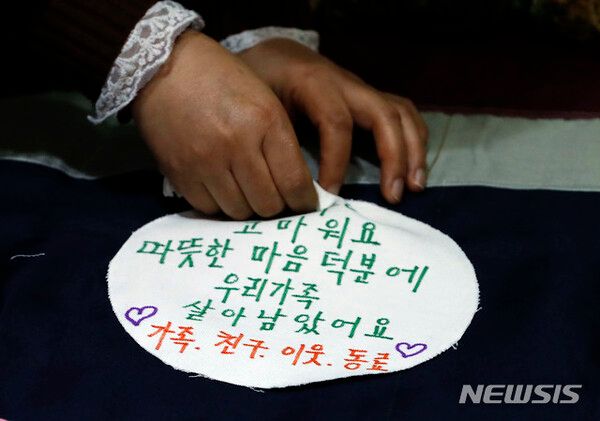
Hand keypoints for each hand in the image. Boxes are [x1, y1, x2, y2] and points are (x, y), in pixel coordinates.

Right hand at [133, 31, 316, 218]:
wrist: (164, 68)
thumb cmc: (222, 80)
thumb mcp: (265, 100)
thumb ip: (282, 142)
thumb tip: (297, 187)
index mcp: (266, 121)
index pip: (294, 182)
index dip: (304, 201)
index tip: (304, 203)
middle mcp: (237, 145)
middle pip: (268, 205)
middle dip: (278, 205)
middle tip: (276, 197)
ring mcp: (206, 162)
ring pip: (240, 212)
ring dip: (248, 206)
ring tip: (248, 190)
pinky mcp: (181, 173)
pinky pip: (209, 208)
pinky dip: (220, 204)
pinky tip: (223, 187)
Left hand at [238, 38, 428, 202]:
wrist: (274, 57)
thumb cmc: (262, 83)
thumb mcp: (258, 106)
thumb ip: (274, 137)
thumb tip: (285, 185)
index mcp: (314, 83)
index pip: (336, 123)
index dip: (336, 162)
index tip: (328, 194)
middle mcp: (346, 84)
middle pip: (383, 114)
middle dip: (394, 157)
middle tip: (392, 196)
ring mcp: (362, 91)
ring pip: (401, 112)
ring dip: (414, 151)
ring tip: (415, 187)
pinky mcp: (369, 100)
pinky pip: (402, 114)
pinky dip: (413, 141)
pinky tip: (413, 171)